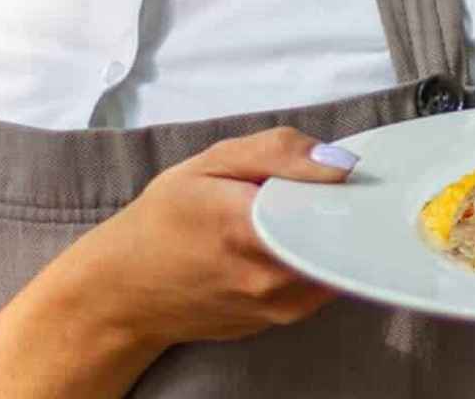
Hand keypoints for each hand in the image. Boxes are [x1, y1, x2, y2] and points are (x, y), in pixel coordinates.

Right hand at [0, 127, 355, 397]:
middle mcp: (270, 278)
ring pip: (336, 263)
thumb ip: (277, 152)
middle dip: (342, 209)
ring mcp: (278, 308)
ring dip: (330, 235)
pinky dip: (318, 258)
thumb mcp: (210, 164)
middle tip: (323, 185)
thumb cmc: (162, 219)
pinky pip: (320, 283)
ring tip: (300, 209)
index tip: (347, 170)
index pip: (333, 210)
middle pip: (341, 237)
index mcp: (250, 229)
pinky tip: (292, 238)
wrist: (124, 291)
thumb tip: (341, 160)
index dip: (350, 187)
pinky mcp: (280, 322)